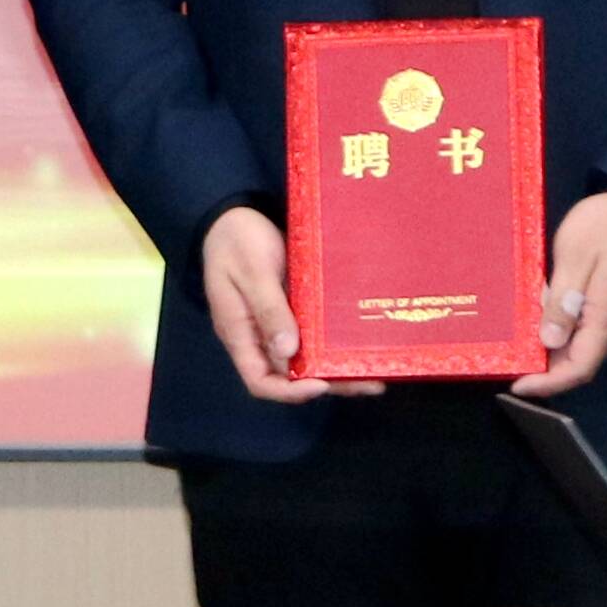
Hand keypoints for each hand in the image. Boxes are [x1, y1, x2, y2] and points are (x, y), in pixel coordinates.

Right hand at [198, 208, 367, 404]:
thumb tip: (288, 351)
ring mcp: (275, 324)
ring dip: (336, 368)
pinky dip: (331, 344)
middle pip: (290, 376)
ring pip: (304, 358)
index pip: (260, 381)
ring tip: (374, 373)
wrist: (232, 214)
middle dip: (328, 384)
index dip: (289, 391)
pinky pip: (310, 336)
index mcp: (239, 333)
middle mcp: (258, 336)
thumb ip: (269, 309)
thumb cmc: (236, 241)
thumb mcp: (252, 272)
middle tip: (369, 383)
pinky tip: (356, 343)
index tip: (320, 384)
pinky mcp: (290, 310)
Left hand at [514, 192, 606, 397]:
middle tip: (510, 360)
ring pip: (579, 348)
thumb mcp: (576, 259)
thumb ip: (562, 301)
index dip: (548, 383)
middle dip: (545, 368)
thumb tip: (549, 341)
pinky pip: (583, 331)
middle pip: (578, 362)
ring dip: (550, 348)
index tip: (518, 385)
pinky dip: (559, 332)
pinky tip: (538, 318)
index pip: (580, 367)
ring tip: (518, 338)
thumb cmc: (603, 228)